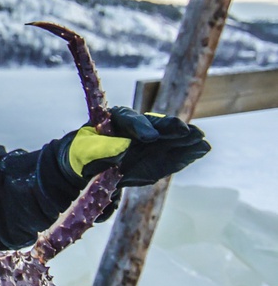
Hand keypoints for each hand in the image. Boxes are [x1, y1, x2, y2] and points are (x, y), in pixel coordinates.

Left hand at [60, 106, 209, 187]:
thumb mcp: (86, 151)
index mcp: (116, 120)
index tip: (150, 137)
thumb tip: (123, 149)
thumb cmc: (83, 153)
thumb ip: (103, 149)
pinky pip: (173, 153)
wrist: (87, 165)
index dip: (141, 127)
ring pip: (169, 138)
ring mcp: (150, 141)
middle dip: (171, 129)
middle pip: (156, 125)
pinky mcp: (157, 156)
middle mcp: (137, 127)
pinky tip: (202, 149)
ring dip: (186, 139)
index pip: (129, 120)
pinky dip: (187, 152)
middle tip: (186, 132)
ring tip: (202, 141)